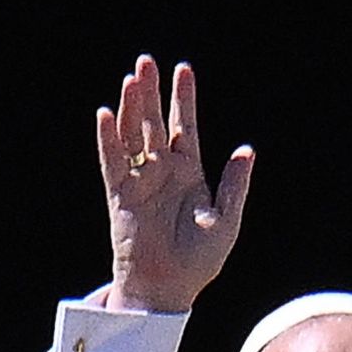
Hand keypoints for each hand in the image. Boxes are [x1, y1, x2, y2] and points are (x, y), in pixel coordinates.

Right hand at [95, 55, 253, 312]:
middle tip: (146, 61)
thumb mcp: (226, 222)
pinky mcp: (120, 196)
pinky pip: (113, 163)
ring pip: (132, 136)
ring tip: (130, 79)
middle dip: (150, 93)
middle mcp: (162, 172)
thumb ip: (234, 185)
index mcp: (190, 174)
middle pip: (154, 123)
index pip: (185, 127)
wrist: (168, 290)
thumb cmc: (199, 262)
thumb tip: (246, 150)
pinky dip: (108, 140)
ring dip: (130, 108)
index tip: (182, 69)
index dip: (183, 98)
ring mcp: (140, 182)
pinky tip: (105, 114)